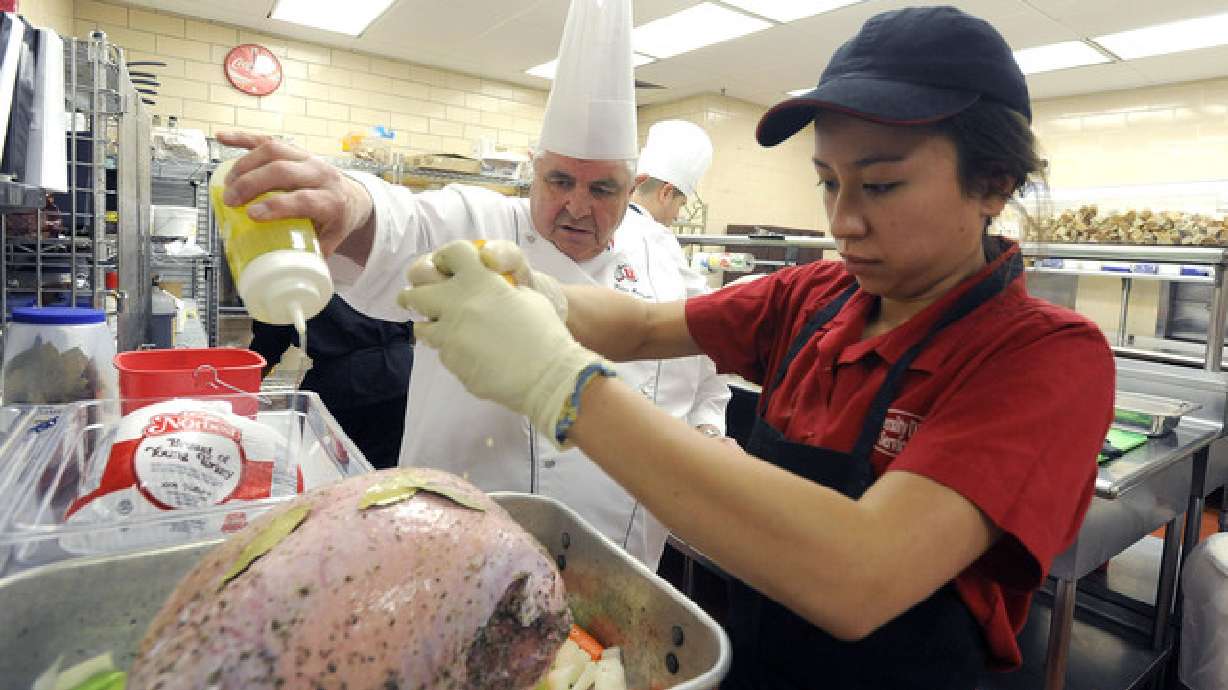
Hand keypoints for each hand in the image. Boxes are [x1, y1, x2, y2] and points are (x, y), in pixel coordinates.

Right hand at [214, 132, 373, 255]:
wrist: (353, 196)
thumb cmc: (337, 220)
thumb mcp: (331, 241)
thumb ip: (311, 255)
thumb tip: (287, 275)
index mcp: (332, 200)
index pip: (303, 199)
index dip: (276, 205)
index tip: (252, 215)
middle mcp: (321, 174)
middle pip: (283, 171)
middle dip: (253, 184)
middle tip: (231, 201)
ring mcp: (306, 158)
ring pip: (274, 150)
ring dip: (246, 164)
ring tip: (228, 184)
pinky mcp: (293, 149)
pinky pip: (267, 139)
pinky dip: (242, 138)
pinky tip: (222, 138)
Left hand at [397, 241, 608, 447]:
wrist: (547, 375)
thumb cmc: (545, 332)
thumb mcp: (527, 295)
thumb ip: (498, 286)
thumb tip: (484, 290)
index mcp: (480, 280)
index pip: (450, 254)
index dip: (446, 258)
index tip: (446, 266)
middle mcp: (458, 302)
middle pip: (417, 290)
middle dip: (415, 294)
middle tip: (422, 300)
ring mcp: (450, 334)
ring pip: (421, 326)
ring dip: (431, 326)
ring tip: (446, 331)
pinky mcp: (450, 361)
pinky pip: (442, 352)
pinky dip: (451, 351)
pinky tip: (471, 355)